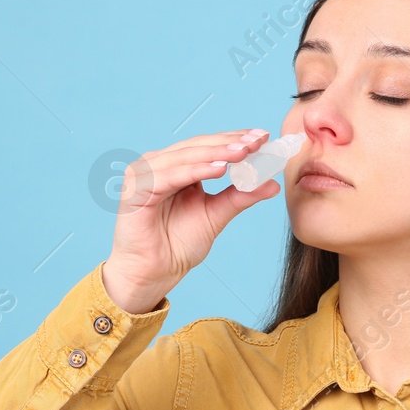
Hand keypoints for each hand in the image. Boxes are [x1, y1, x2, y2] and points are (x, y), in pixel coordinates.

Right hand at [101, 128, 285, 313]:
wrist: (154, 273)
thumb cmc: (177, 245)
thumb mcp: (216, 215)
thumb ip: (240, 196)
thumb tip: (273, 184)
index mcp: (177, 167)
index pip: (209, 146)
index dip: (236, 139)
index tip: (263, 136)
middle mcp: (159, 164)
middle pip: (198, 146)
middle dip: (230, 142)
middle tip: (257, 140)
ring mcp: (145, 174)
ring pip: (186, 157)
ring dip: (216, 153)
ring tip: (243, 152)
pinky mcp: (136, 188)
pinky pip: (170, 176)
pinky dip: (195, 171)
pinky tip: (219, 169)